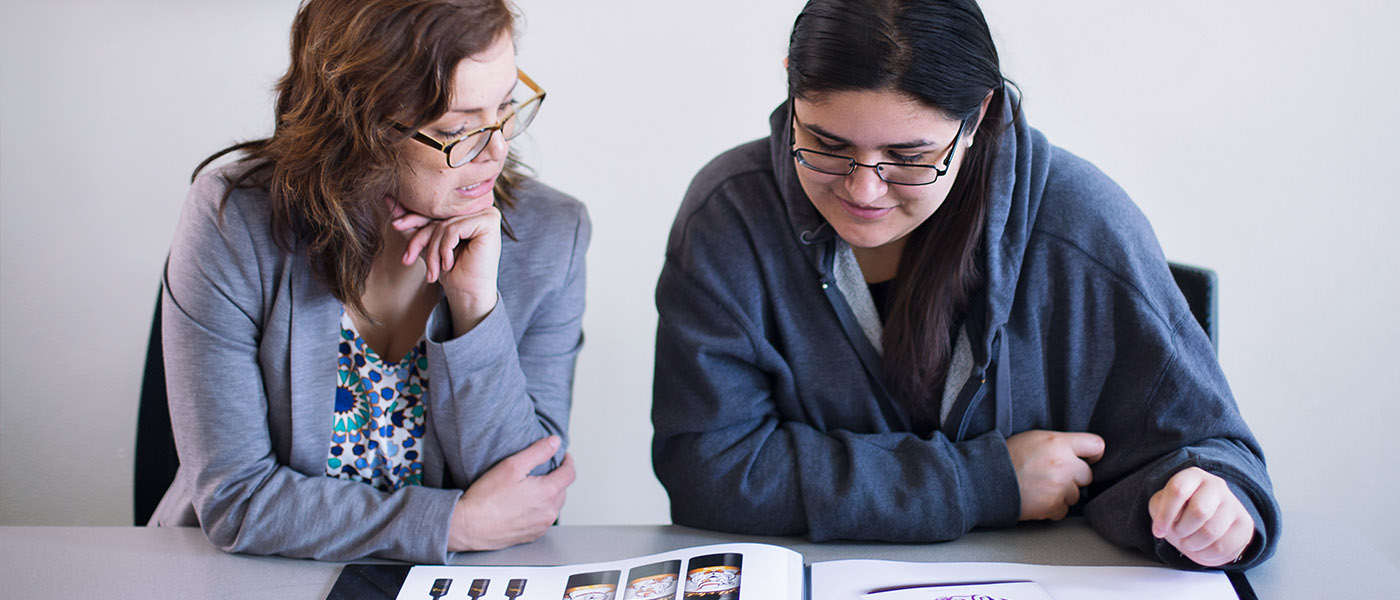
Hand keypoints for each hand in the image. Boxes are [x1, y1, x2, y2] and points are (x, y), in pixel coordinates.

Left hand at [386, 197, 501, 334]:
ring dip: (433, 251)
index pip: (433, 209)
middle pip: (437, 216)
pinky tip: (448, 264)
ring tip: (433, 270)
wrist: (468, 292)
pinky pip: (454, 229)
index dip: (412, 219)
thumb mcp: (426, 243)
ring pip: (444, 225)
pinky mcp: (489, 221)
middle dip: (419, 240)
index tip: (395, 225)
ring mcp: (487, 212)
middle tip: (406, 259)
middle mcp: (478, 207)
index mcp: (466, 209)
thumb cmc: (451, 269)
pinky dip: (445, 249)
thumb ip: (410, 222)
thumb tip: (387, 198)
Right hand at [447, 436, 574, 551]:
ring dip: (550, 495)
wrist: (469, 527)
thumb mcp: (512, 466)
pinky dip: (540, 510)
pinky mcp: (531, 536)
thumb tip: (555, 442)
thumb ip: (537, 452)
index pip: (569, 474)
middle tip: (545, 470)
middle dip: (557, 478)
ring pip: (554, 506)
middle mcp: (548, 512)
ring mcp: (541, 526)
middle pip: (563, 490)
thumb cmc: (487, 498)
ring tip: (533, 487)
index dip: (567, 462)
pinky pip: (543, 520)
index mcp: (548, 493)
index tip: (563, 457)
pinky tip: (525, 504)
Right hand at [1005, 430, 1104, 520]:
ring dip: (1062, 494)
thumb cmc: (1008, 457)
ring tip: (1040, 487)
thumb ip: (1059, 443)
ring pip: (1075, 495)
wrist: (987, 478)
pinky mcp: (1053, 506)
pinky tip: (1037, 498)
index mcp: (1058, 443)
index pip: (1096, 445)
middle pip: (1087, 475)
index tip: (1088, 459)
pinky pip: (1063, 510)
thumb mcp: (1035, 438)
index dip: (1093, 454)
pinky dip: (1052, 508)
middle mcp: (1063, 464)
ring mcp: (1059, 487)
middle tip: (1053, 475)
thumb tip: (1080, 453)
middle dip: (1074, 477)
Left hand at [1149, 467, 1254, 566]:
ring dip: (1193, 544)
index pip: (1178, 490)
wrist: (1208, 521)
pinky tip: (1202, 549)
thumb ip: (1159, 508)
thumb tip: (1164, 521)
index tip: (1158, 531)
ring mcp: (1233, 504)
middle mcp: (1216, 485)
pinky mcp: (1245, 524)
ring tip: (1189, 542)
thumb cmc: (1181, 511)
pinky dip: (1207, 554)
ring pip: (1211, 532)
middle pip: (1199, 512)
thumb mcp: (1163, 505)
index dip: (1166, 515)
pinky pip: (1223, 547)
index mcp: (1193, 476)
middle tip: (1179, 534)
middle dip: (1182, 530)